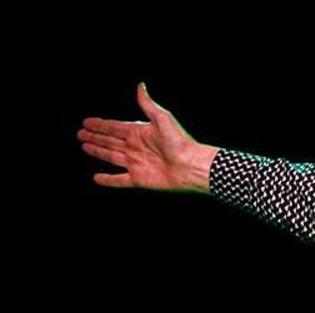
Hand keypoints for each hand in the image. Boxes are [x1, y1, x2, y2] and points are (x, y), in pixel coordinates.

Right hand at [78, 82, 218, 191]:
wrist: (190, 166)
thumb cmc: (179, 141)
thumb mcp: (162, 118)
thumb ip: (147, 104)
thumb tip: (140, 86)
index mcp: (140, 133)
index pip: (115, 127)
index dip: (101, 124)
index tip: (87, 121)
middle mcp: (136, 147)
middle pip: (110, 140)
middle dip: (95, 136)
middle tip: (80, 133)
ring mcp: (136, 163)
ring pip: (111, 156)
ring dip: (98, 151)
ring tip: (85, 146)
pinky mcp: (139, 179)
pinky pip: (119, 180)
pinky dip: (108, 180)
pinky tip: (97, 178)